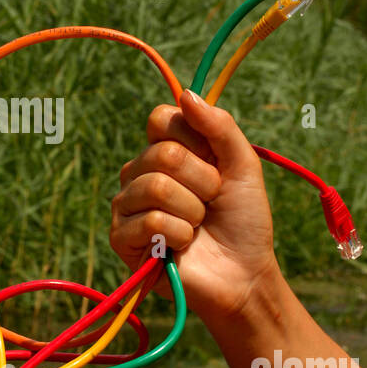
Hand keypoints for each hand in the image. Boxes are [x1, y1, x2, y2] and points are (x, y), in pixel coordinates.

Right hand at [110, 88, 277, 323]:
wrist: (245, 273)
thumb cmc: (244, 220)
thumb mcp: (243, 165)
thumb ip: (220, 126)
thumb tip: (186, 94)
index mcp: (165, 150)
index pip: (161, 118)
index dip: (195, 140)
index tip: (215, 164)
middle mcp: (140, 172)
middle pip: (163, 154)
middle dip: (203, 182)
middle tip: (211, 202)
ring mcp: (127, 204)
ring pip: (156, 187)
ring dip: (193, 211)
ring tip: (197, 226)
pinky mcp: (121, 237)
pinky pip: (150, 221)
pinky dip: (179, 234)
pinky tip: (181, 246)